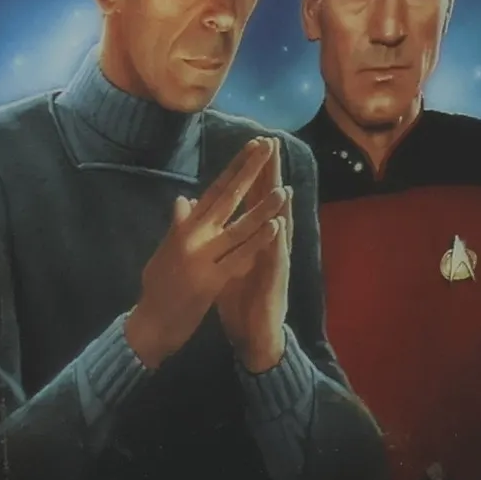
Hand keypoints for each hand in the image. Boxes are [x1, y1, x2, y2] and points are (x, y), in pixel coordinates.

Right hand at [123, 137, 287, 368]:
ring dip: (262, 208)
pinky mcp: (210, 279)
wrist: (149, 324)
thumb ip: (177, 226)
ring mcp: (201, 256)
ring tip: (282, 189)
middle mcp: (193, 235)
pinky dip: (258, 241)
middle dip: (248, 172)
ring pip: (238, 227)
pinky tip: (274, 228)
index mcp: (184, 228)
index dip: (234, 168)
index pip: (214, 190)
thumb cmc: (157, 289)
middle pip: (226, 198)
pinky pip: (240, 256)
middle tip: (266, 147)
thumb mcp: (165, 252)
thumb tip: (184, 200)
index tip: (251, 148)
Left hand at [216, 138, 292, 372]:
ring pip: (278, 226)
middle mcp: (265, 243)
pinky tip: (279, 224)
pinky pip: (276, 259)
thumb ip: (215, 236)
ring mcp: (273, 260)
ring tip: (281, 179)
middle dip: (268, 175)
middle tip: (272, 145)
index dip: (249, 172)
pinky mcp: (275, 281)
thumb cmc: (241, 298)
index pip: (249, 198)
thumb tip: (199, 211)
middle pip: (266, 202)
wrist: (254, 335)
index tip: (250, 144)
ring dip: (279, 204)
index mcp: (249, 238)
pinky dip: (277, 241)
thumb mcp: (223, 262)